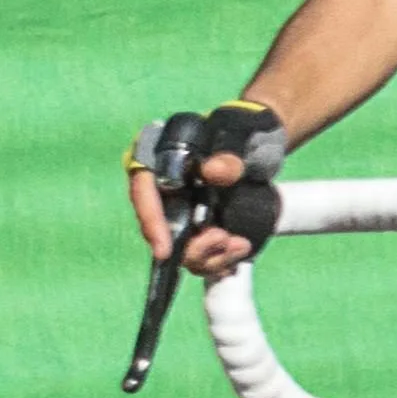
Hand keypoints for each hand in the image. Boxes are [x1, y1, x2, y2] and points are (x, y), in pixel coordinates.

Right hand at [152, 100, 286, 276]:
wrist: (254, 146)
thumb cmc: (236, 138)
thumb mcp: (237, 142)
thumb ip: (227, 158)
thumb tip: (212, 172)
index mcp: (154, 160)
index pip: (142, 193)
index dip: (152, 223)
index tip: (164, 250)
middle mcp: (159, 191)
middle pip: (161, 230)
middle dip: (193, 245)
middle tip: (223, 238)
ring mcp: (177, 213)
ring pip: (181, 249)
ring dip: (210, 255)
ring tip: (239, 244)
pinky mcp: (195, 230)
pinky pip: (199, 255)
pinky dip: (219, 259)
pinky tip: (239, 251)